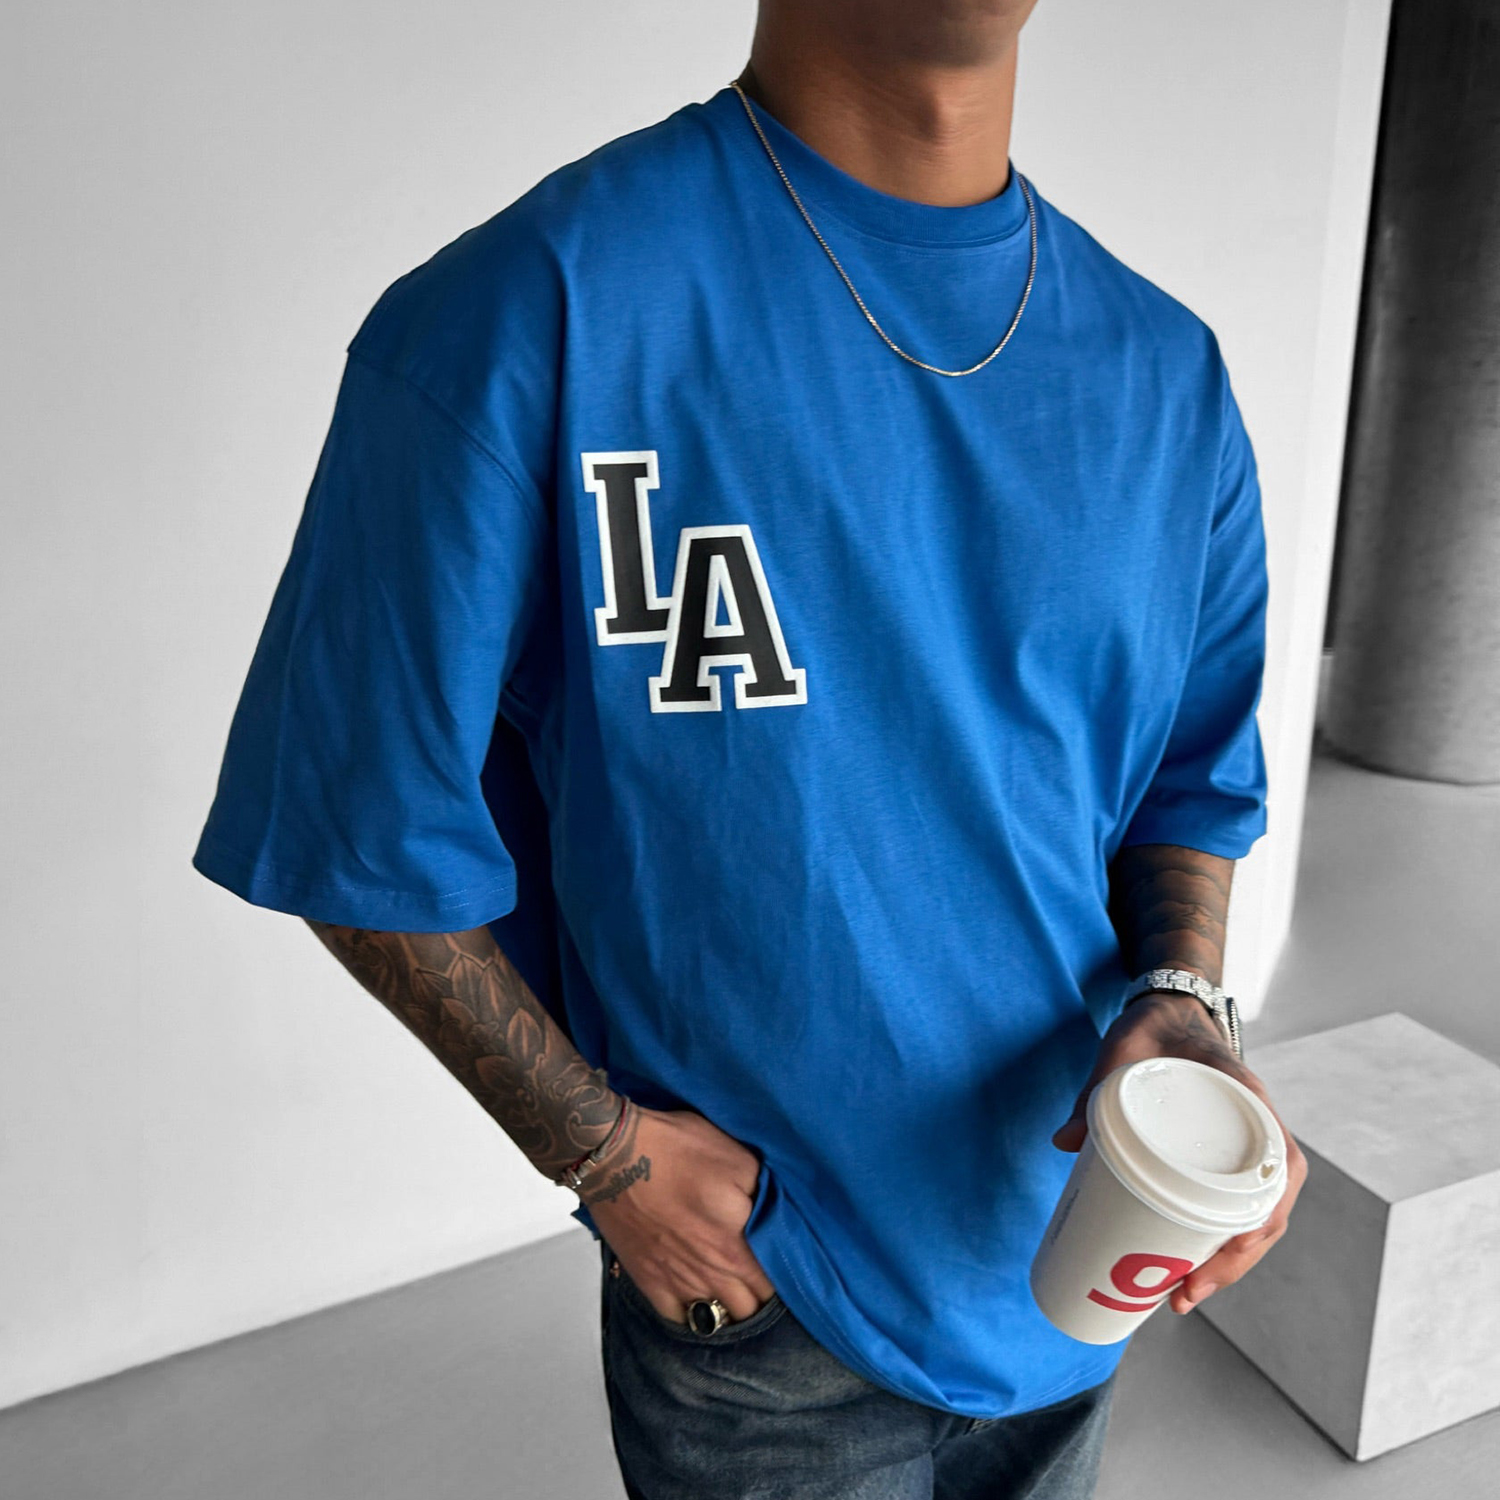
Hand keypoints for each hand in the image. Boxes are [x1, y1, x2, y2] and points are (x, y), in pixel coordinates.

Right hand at [583, 1103, 777, 1325]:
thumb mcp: (737, 1159)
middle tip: (762, 1280)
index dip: (785, 1278)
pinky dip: (692, 1316)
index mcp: (737, 1246)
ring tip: (735, 1295)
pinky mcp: (649, 1283)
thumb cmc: (677, 1150)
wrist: (615, 1156)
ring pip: (716, 1321)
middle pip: (750, 1310)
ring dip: (730, 1312)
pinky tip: (699, 1301)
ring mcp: (678, 1283)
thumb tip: (780, 1219)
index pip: (775, 1286)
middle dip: (761, 1298)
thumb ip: (766, 1195)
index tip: (787, 1268)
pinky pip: (678, 1320)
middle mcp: (711, 1274)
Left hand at [1051, 992, 1307, 1314]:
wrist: (1174, 1006)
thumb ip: (1095, 1089)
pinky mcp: (1228, 1155)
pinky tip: (1189, 1268)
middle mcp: (1260, 1129)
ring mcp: (1249, 1146)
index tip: (1216, 1260)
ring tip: (1182, 1295)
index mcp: (1250, 1102)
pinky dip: (1221, 1241)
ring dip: (1228, 1262)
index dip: (1254, 1227)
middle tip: (1183, 1295)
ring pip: (1257, 1217)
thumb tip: (1063, 1143)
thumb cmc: (1156, 1025)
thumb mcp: (1124, 1048)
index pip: (1278, 1175)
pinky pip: (1239, 1205)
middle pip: (1269, 1212)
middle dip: (1233, 1263)